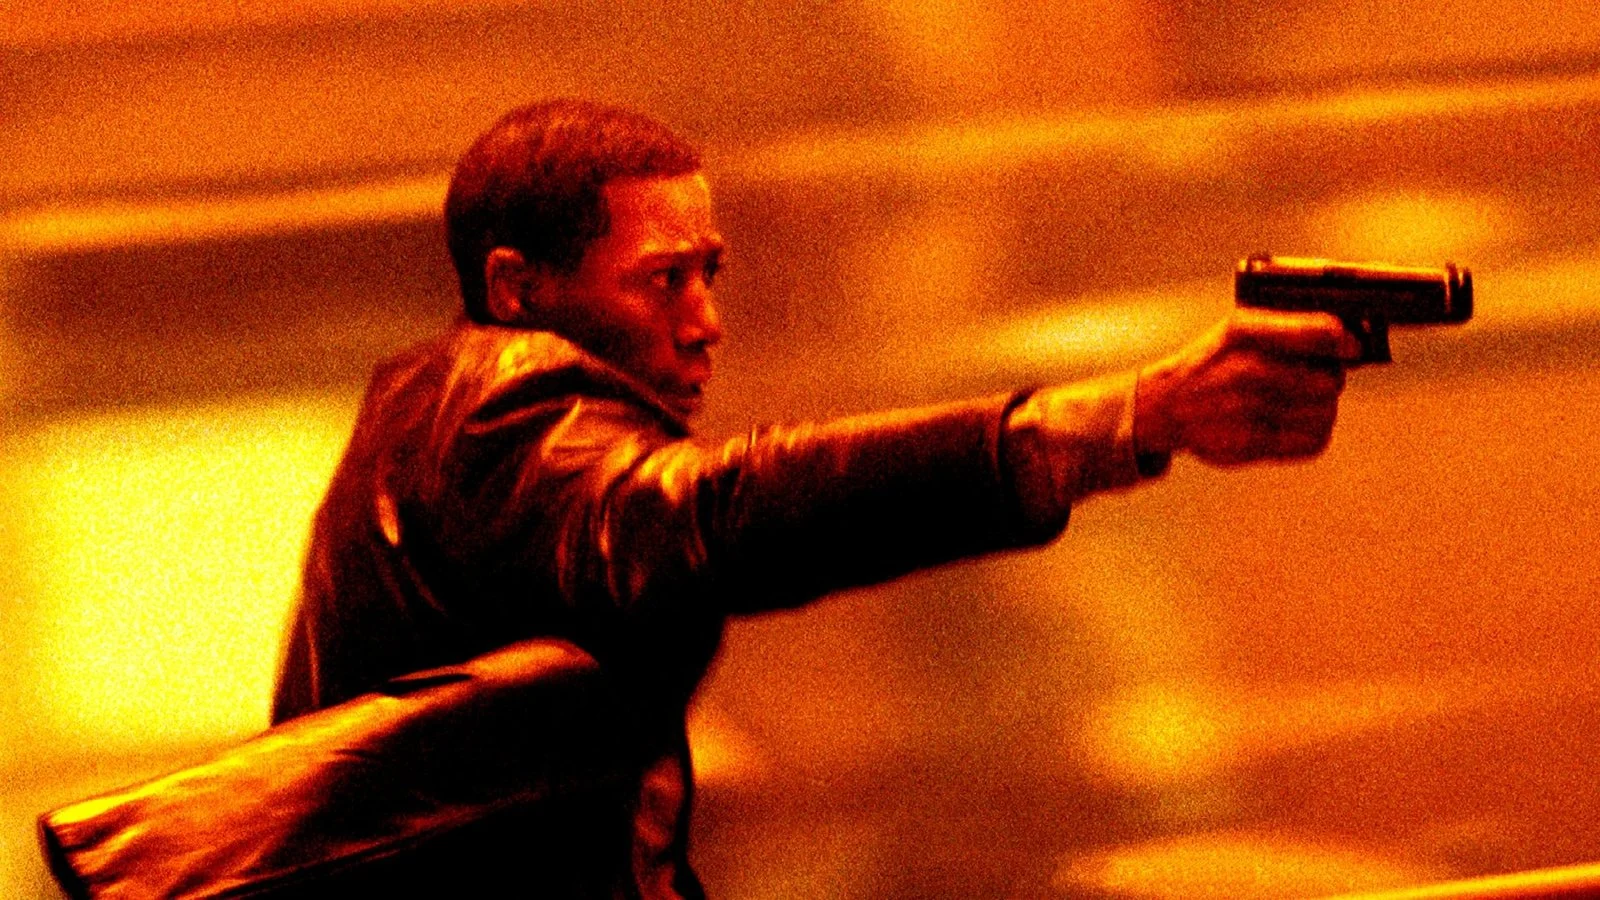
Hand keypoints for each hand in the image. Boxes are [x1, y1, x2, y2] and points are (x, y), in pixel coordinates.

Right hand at [1134, 308, 1361, 465]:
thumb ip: (1291, 328)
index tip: (1351, 349)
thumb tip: (1351, 343)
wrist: (1164, 405)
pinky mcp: (1251, 444)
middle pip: (1330, 380)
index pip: (1320, 333)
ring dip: (1322, 409)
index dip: (1345, 342)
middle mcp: (1246, 370)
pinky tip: (1294, 424)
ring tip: (1300, 404)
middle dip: (1328, 379)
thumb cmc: (1214, 362)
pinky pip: (1314, 442)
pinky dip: (1313, 433)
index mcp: (1245, 332)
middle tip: (1312, 379)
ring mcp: (1247, 410)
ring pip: (1326, 413)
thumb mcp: (1241, 329)